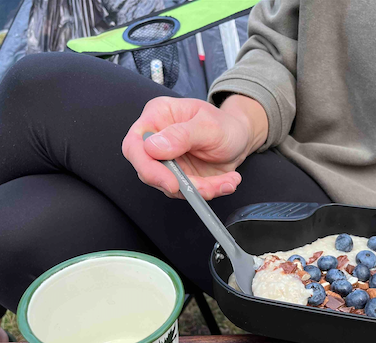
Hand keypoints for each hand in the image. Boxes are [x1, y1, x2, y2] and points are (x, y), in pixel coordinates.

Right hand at [123, 95, 266, 199]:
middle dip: (180, 185)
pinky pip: (188, 192)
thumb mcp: (208, 125)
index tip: (171, 182)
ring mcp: (167, 161)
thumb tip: (152, 147)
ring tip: (227, 181)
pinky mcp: (180, 178)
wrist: (241, 138)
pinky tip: (228, 182)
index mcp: (157, 117)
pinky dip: (210, 191)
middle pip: (149, 171)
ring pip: (170, 187)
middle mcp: (157, 140)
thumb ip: (181, 135)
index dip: (147, 167)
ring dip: (200, 189)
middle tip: (206, 188)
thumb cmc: (225, 124)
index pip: (134, 144)